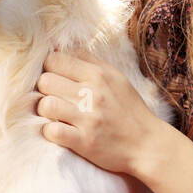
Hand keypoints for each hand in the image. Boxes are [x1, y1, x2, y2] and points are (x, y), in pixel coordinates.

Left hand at [34, 48, 192, 192]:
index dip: (49, 68)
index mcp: (99, 74)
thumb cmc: (129, 109)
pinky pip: (51, 131)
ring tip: (56, 114)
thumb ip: (88, 61)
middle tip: (56, 97)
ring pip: (45, 104)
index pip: (54, 60)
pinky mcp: (84, 141)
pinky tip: (60, 131)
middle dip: (46, 89)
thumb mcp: (115, 77)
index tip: (56, 78)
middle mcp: (92, 93)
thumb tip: (58, 48)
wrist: (148, 145)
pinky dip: (50, 132)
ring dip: (46, 110)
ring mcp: (88, 118)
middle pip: (45, 81)